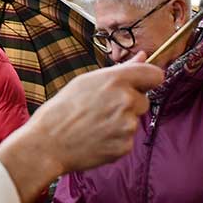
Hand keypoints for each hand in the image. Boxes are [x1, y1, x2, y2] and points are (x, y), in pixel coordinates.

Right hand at [0, 54, 162, 202]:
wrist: (48, 143)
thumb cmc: (63, 109)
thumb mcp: (88, 81)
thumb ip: (121, 69)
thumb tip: (144, 56)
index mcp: (117, 80)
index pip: (155, 75)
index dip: (148, 79)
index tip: (139, 85)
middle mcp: (126, 101)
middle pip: (144, 100)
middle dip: (130, 104)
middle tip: (103, 109)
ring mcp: (127, 125)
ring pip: (135, 120)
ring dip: (121, 122)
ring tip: (96, 124)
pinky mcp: (125, 146)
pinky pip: (127, 139)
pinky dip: (116, 139)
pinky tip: (96, 137)